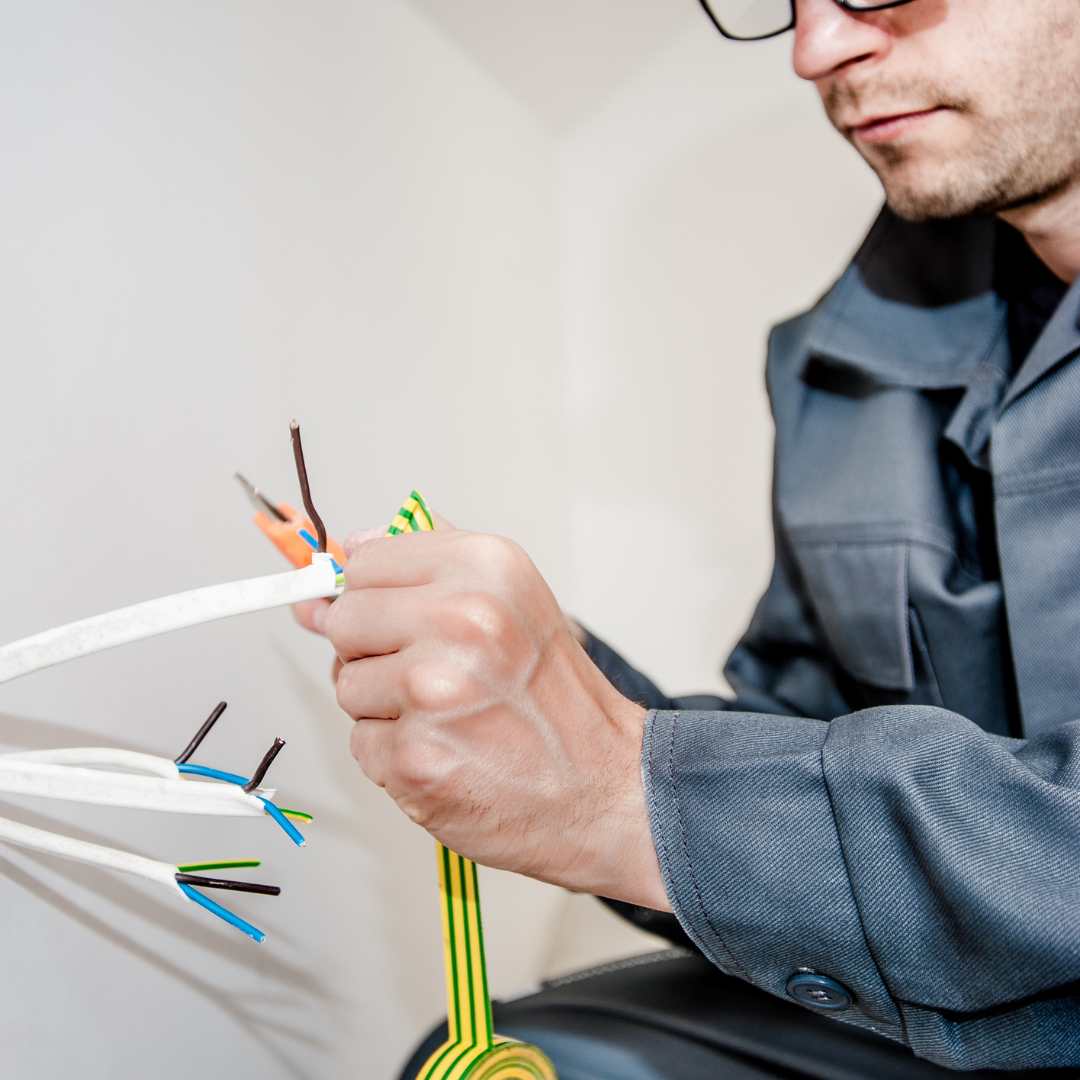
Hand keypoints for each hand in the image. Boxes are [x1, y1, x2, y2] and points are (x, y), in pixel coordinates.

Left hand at [322, 525, 670, 909]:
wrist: (604, 788)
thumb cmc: (556, 700)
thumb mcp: (513, 598)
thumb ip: (431, 563)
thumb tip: (349, 551)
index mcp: (484, 568)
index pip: (366, 562)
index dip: (380, 595)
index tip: (406, 619)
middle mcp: (460, 620)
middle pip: (345, 620)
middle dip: (375, 650)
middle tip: (434, 673)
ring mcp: (433, 692)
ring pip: (346, 684)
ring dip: (384, 706)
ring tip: (449, 715)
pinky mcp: (414, 757)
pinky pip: (361, 743)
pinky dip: (394, 754)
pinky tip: (446, 750)